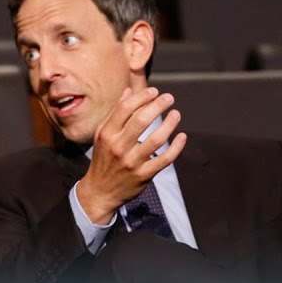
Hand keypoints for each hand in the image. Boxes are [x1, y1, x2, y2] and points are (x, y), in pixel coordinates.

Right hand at [75, 86, 186, 223]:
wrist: (100, 192)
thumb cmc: (103, 159)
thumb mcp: (102, 135)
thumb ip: (115, 113)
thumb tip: (129, 91)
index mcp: (107, 134)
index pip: (126, 108)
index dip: (143, 96)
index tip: (154, 91)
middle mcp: (119, 147)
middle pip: (142, 120)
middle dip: (159, 105)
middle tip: (169, 98)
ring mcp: (132, 162)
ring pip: (157, 139)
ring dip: (170, 124)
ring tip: (176, 114)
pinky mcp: (144, 175)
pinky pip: (165, 159)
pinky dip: (176, 147)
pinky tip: (182, 136)